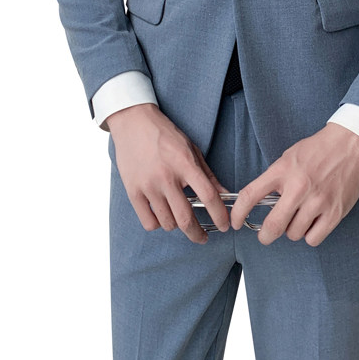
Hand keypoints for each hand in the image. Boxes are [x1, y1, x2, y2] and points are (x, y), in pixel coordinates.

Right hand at [107, 102, 230, 243]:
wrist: (133, 122)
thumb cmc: (165, 134)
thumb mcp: (191, 148)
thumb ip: (208, 174)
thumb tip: (225, 194)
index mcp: (185, 163)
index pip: (208, 196)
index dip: (219, 215)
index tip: (224, 225)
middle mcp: (167, 177)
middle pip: (186, 218)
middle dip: (198, 234)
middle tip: (203, 237)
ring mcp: (148, 185)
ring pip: (167, 222)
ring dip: (178, 227)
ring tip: (181, 220)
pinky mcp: (133, 191)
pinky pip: (148, 221)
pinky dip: (158, 224)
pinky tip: (162, 216)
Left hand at [229, 123, 358, 245]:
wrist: (349, 144)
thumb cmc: (317, 150)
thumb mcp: (289, 157)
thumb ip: (276, 179)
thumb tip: (264, 203)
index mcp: (282, 170)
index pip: (250, 195)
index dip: (238, 213)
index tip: (235, 222)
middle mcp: (298, 187)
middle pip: (272, 226)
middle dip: (265, 236)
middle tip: (265, 235)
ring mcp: (318, 201)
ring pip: (293, 234)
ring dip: (292, 230)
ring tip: (298, 218)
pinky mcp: (335, 212)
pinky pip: (313, 238)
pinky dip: (310, 235)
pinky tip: (312, 223)